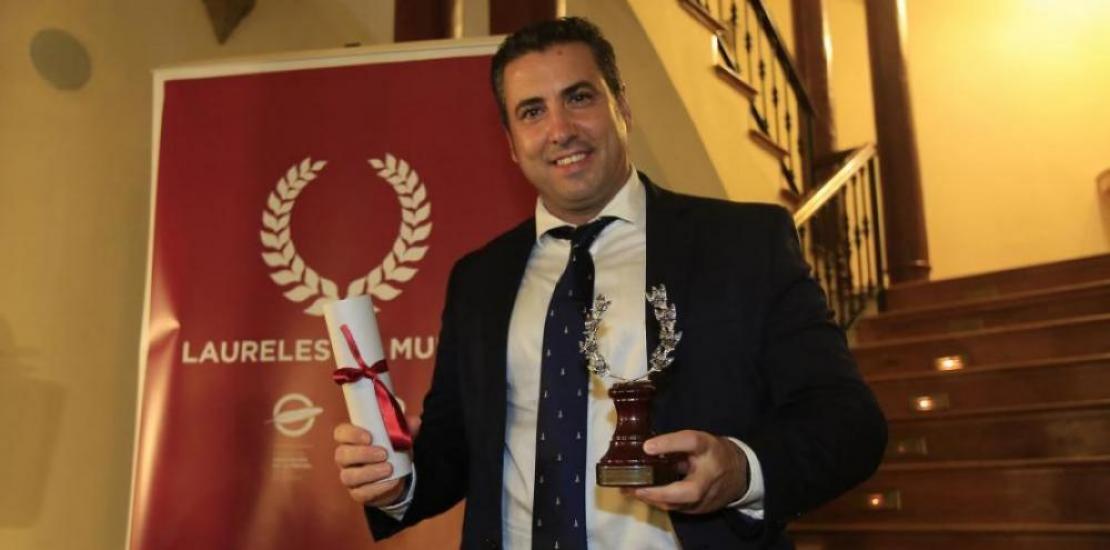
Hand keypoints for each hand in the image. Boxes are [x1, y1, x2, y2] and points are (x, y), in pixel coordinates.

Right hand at [333, 421, 416, 506]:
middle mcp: (345, 458)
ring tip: (389, 468)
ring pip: (348, 476)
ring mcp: (349, 476)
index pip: (341, 433)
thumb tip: (415, 422)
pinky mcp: (357, 493)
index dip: (351, 434)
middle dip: (363, 454)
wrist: (396, 475)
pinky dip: (378, 488)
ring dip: (369, 472)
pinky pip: (361, 493)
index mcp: (351, 439)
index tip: (369, 437)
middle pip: (342, 455)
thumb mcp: (398, 436)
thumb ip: (405, 428)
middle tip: (384, 453)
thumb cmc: (391, 450)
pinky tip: (392, 481)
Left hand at [626, 430, 748, 513]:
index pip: (690, 442)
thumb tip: (645, 448)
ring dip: (653, 499)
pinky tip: (643, 495)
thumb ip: (677, 446)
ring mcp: (708, 496)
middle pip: (689, 490)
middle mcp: (710, 475)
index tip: (647, 447)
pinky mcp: (702, 509)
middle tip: (636, 488)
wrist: (740, 474)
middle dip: (660, 493)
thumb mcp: (699, 442)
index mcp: (709, 449)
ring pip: (680, 505)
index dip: (669, 444)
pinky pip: (677, 508)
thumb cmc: (712, 453)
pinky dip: (659, 502)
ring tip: (630, 491)